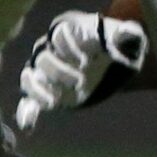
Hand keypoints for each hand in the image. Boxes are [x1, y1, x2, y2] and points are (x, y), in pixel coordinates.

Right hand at [13, 12, 148, 135]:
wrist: (114, 62)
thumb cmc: (118, 45)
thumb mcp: (129, 38)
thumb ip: (128, 34)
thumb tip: (127, 32)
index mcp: (69, 31)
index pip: (59, 35)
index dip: (69, 47)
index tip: (86, 60)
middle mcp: (52, 49)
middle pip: (43, 57)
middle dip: (59, 70)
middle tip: (81, 82)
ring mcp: (47, 70)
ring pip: (30, 76)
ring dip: (40, 89)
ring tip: (55, 101)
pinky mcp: (49, 90)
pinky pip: (31, 99)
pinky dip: (27, 111)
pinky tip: (28, 125)